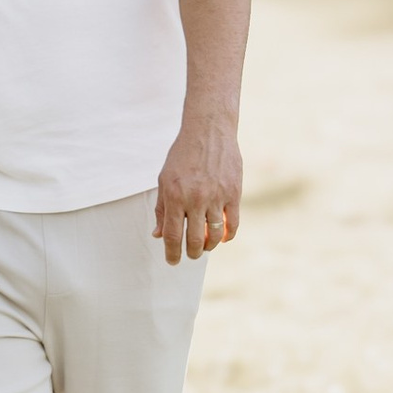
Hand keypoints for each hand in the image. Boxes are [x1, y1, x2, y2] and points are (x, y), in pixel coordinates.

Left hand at [152, 118, 242, 265]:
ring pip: (214, 235)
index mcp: (175, 196)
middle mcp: (195, 198)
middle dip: (191, 253)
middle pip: (194, 240)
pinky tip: (223, 238)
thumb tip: (158, 235)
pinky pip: (232, 223)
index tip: (172, 261)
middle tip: (191, 255)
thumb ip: (162, 208)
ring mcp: (216, 196)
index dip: (172, 253)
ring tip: (205, 247)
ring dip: (209, 246)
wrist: (209, 131)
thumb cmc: (183, 155)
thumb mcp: (164, 179)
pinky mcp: (233, 193)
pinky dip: (227, 235)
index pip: (173, 235)